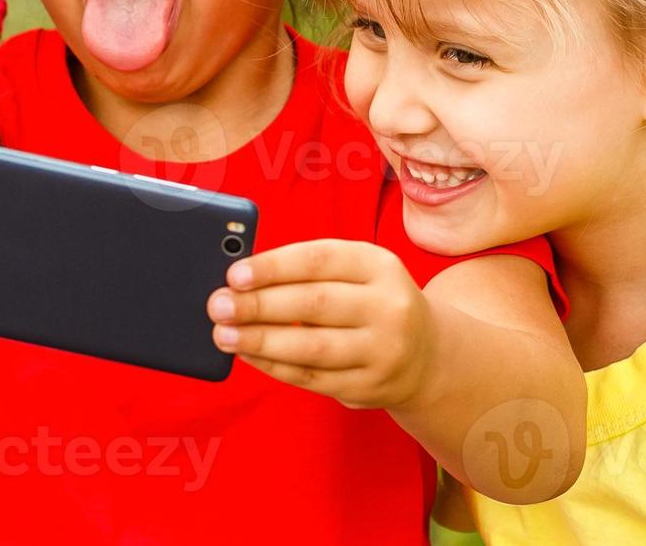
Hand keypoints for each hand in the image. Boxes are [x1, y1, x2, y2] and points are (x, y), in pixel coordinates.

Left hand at [207, 239, 434, 408]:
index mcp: (380, 265)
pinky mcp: (369, 386)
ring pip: (311, 346)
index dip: (273, 266)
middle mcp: (388, 306)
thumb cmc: (372, 303)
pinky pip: (312, 377)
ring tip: (224, 334)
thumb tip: (243, 281)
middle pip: (314, 304)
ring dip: (260, 341)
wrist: (427, 355)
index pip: (319, 260)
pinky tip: (249, 355)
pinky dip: (274, 366)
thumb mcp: (359, 274)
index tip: (234, 274)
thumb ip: (310, 271)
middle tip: (218, 306)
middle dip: (258, 305)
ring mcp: (382, 350)